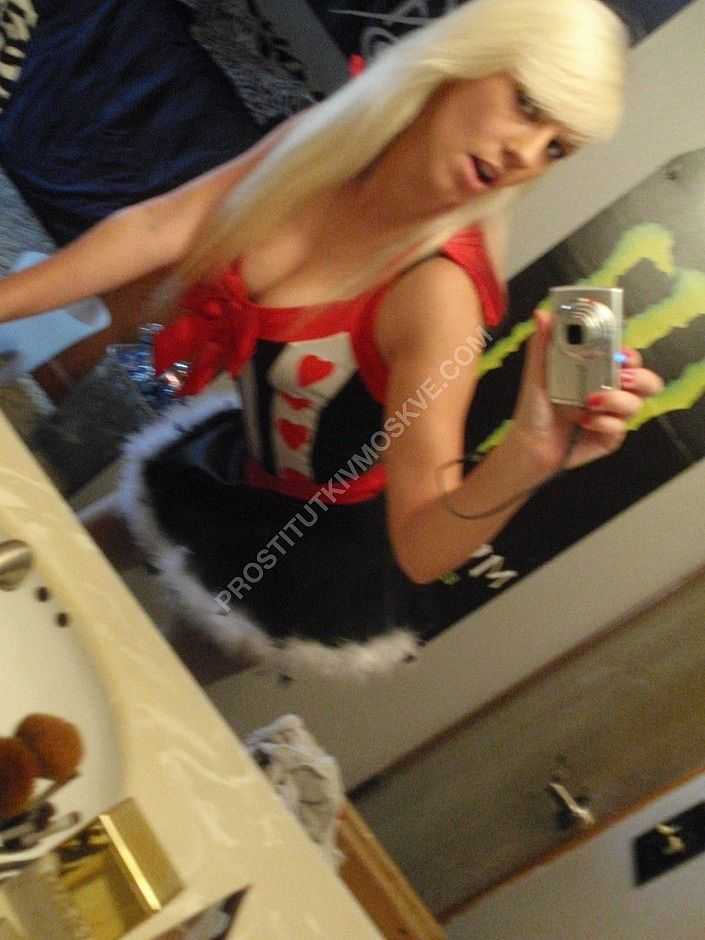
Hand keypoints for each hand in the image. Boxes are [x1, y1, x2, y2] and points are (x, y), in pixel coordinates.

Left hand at [509, 308, 663, 472]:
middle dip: (640, 377)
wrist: (529, 445)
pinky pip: (620, 428)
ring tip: (591, 402)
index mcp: (597, 374)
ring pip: (636, 404)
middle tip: (622, 377)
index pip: (627, 359)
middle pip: (646, 381)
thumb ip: (543, 344)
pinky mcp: (610, 438)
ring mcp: (612, 416)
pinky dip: (603, 423)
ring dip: (617, 400)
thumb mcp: (537, 374)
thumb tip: (542, 313)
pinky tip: (584, 422)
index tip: (622, 352)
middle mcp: (610, 393)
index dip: (631, 354)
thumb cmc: (534, 409)